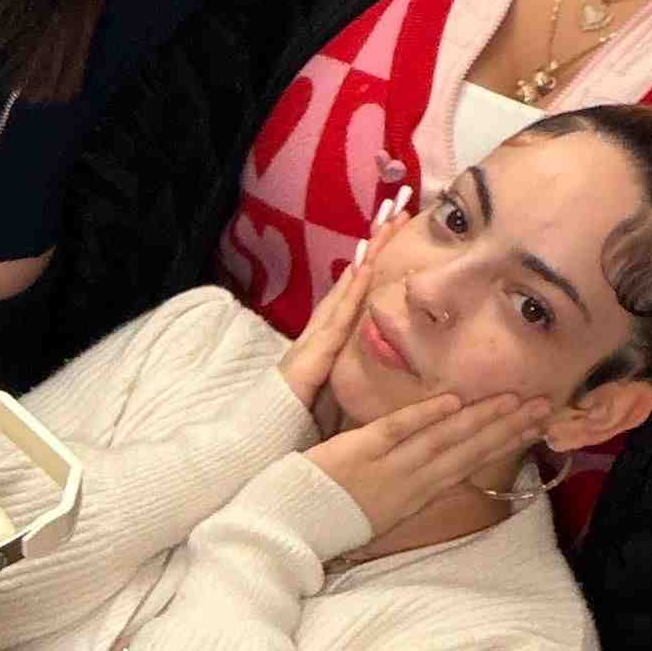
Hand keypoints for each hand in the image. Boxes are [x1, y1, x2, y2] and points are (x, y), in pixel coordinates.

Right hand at [277, 224, 390, 413]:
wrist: (255, 441)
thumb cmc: (292, 426)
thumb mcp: (328, 398)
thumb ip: (347, 381)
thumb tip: (373, 374)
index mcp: (324, 343)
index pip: (353, 296)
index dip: (371, 264)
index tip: (393, 236)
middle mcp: (318, 334)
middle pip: (350, 282)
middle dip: (372, 247)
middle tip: (396, 209)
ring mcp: (312, 342)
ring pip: (345, 292)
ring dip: (365, 258)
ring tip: (385, 225)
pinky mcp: (309, 357)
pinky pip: (336, 320)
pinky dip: (351, 293)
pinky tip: (366, 269)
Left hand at [312, 390, 543, 542]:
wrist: (286, 533)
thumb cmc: (328, 519)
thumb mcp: (379, 512)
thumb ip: (407, 489)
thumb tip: (434, 471)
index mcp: (414, 496)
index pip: (468, 466)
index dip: (502, 444)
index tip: (534, 426)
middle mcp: (410, 484)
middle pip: (468, 452)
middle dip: (508, 429)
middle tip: (546, 407)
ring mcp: (386, 468)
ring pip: (442, 440)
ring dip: (481, 418)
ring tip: (515, 399)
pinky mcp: (358, 454)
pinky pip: (397, 431)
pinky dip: (425, 416)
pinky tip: (453, 401)